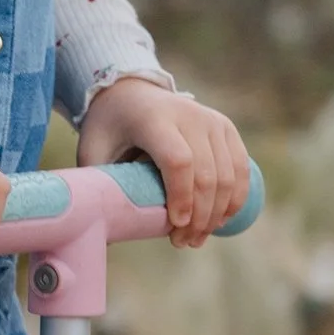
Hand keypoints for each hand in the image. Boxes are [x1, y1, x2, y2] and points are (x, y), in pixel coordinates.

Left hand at [78, 77, 251, 249]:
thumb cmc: (109, 128)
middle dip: (199, 216)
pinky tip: (219, 222)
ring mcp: (212, 121)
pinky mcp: (226, 128)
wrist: (132, 92)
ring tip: (196, 238)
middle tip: (182, 242)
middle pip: (206, 174)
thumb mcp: (93, 149)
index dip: (181, 197)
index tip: (174, 226)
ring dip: (216, 214)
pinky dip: (234, 200)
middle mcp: (189, 115)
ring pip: (228, 176)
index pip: (178, 161)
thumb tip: (100, 227)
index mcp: (153, 119)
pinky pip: (241, 169)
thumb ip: (97, 181)